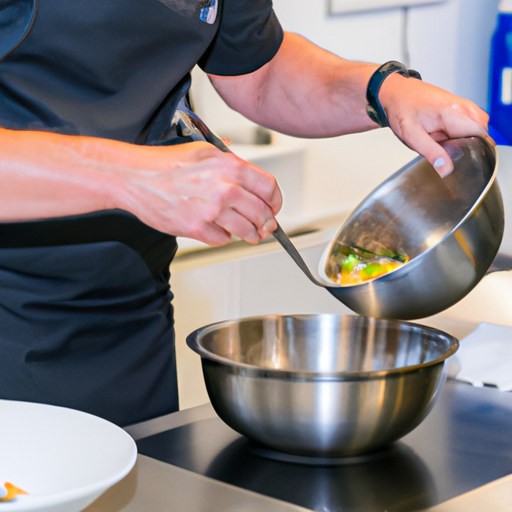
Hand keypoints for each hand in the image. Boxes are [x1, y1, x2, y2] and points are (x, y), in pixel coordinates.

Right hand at [117, 141, 281, 244]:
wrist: (136, 177)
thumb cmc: (165, 164)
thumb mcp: (204, 150)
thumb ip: (231, 163)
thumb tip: (251, 179)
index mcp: (229, 167)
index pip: (268, 187)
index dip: (276, 201)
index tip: (274, 207)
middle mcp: (224, 188)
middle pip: (262, 213)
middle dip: (267, 222)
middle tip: (266, 226)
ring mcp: (210, 210)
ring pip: (247, 230)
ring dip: (251, 234)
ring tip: (249, 233)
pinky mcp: (196, 228)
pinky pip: (222, 239)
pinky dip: (223, 237)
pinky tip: (218, 229)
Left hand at [379, 74, 488, 176]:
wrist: (397, 93)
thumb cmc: (402, 110)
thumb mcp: (412, 136)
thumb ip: (432, 153)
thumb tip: (446, 169)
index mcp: (454, 112)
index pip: (481, 137)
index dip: (471, 150)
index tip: (454, 154)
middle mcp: (465, 107)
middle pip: (481, 136)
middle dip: (465, 146)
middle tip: (442, 145)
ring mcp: (466, 105)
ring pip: (477, 132)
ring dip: (462, 140)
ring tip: (440, 137)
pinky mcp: (463, 108)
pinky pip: (471, 126)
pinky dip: (460, 134)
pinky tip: (443, 133)